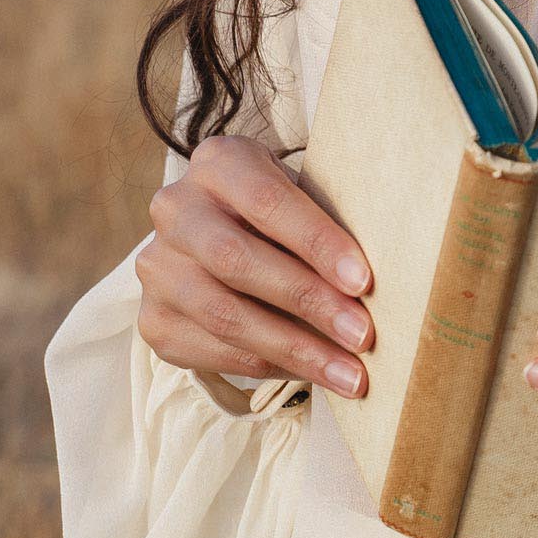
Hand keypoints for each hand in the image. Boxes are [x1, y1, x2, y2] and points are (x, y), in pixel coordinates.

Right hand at [137, 135, 374, 399]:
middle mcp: (176, 210)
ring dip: (295, 350)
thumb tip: (383, 280)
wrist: (217, 233)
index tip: (364, 282)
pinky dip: (269, 366)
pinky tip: (313, 374)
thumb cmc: (282, 214)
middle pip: (238, 261)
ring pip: (224, 315)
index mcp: (219, 163)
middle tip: (363, 336)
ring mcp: (157, 266)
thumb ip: (328, 224)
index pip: (267, 201)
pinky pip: (213, 351)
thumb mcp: (302, 196)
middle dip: (309, 302)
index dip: (317, 243)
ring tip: (349, 374)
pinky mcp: (154, 319)